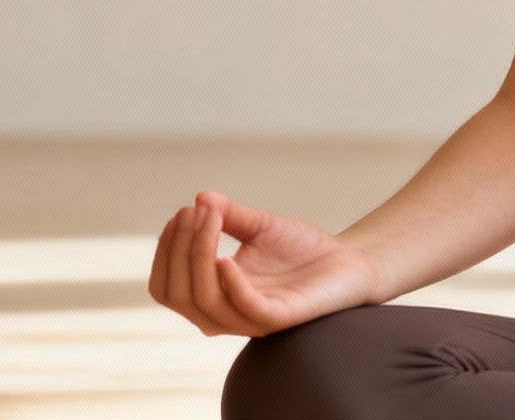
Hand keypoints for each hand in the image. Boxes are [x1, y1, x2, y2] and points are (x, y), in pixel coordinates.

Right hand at [148, 189, 378, 336]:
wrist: (348, 262)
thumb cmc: (301, 249)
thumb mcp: (259, 226)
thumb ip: (229, 215)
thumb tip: (200, 196)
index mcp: (212, 294)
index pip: (167, 284)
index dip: (166, 251)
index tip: (182, 212)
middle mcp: (224, 313)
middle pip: (177, 294)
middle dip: (178, 250)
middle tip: (194, 212)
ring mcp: (249, 319)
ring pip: (203, 301)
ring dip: (198, 257)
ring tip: (209, 219)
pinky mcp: (277, 318)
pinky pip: (243, 307)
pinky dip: (229, 284)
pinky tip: (226, 258)